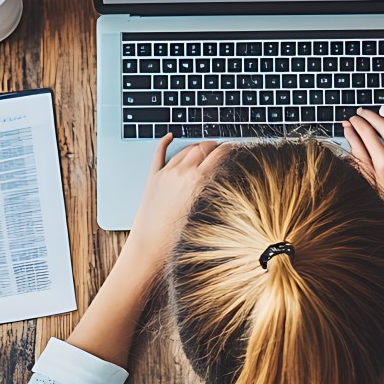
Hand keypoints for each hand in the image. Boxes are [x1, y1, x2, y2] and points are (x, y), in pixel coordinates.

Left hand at [124, 134, 225, 277]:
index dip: (229, 147)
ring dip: (197, 145)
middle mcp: (182, 172)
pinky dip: (165, 142)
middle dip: (214, 145)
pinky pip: (159, 153)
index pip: (218, 154)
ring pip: (185, 149)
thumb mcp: (204, 212)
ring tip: (204, 147)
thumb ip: (212, 190)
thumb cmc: (178, 238)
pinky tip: (169, 136)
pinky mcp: (153, 178)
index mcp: (198, 181)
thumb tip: (220, 176)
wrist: (149, 247)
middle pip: (203, 147)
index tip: (234, 146)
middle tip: (221, 148)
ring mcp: (166, 173)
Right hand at [343, 107, 383, 245]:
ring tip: (382, 111)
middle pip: (383, 125)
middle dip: (370, 115)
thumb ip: (359, 156)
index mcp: (383, 163)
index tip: (351, 120)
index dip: (357, 123)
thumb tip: (350, 136)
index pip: (366, 132)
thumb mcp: (370, 182)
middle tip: (362, 113)